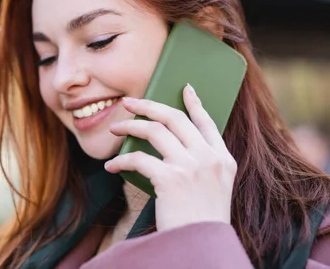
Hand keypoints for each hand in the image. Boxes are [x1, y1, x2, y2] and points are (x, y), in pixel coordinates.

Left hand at [105, 84, 236, 231]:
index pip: (208, 122)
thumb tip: (172, 144)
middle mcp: (209, 158)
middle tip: (129, 103)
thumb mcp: (215, 189)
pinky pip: (139, 159)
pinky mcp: (170, 179)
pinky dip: (120, 161)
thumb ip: (202, 165)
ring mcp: (191, 166)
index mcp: (224, 159)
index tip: (185, 88)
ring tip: (115, 129)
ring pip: (154, 131)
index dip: (195, 103)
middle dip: (148, 106)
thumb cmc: (201, 221)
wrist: (201, 246)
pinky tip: (111, 167)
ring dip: (129, 127)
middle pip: (175, 118)